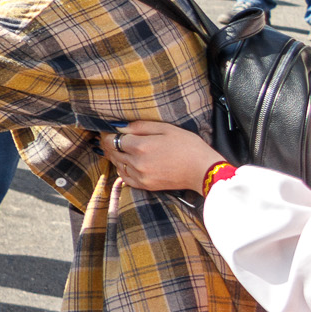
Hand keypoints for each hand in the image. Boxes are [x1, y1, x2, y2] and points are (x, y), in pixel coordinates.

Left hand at [100, 120, 225, 192]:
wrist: (203, 170)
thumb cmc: (188, 146)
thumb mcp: (166, 128)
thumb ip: (141, 126)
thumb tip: (120, 126)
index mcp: (141, 146)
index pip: (114, 139)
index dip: (108, 133)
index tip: (107, 129)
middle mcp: (137, 162)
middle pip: (113, 152)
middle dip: (108, 143)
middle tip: (107, 137)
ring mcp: (141, 176)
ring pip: (117, 164)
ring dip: (114, 155)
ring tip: (115, 148)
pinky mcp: (146, 185)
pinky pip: (124, 177)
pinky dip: (121, 169)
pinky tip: (124, 162)